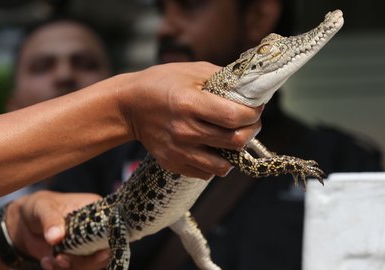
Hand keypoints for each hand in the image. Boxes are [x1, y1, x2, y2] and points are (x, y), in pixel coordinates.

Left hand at [5, 191, 108, 269]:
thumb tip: (56, 237)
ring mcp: (85, 246)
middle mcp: (95, 230)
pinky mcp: (74, 258)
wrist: (23, 223)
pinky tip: (46, 262)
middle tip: (63, 259)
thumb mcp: (42, 208)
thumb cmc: (38, 206)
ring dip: (70, 267)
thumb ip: (50, 220)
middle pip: (104, 251)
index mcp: (96, 212)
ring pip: (90, 265)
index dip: (109, 241)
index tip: (99, 252)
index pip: (112, 227)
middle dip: (86, 261)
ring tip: (50, 260)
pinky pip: (75, 269)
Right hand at [122, 62, 261, 178]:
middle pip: (234, 142)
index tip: (256, 109)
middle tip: (249, 123)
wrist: (128, 107)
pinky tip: (211, 148)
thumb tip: (252, 89)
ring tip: (231, 139)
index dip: (253, 114)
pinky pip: (206, 173)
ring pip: (223, 166)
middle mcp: (184, 130)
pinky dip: (215, 163)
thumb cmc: (161, 84)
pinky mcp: (172, 163)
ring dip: (234, 152)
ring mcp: (178, 150)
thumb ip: (223, 79)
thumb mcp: (192, 71)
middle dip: (251, 132)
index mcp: (190, 103)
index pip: (235, 116)